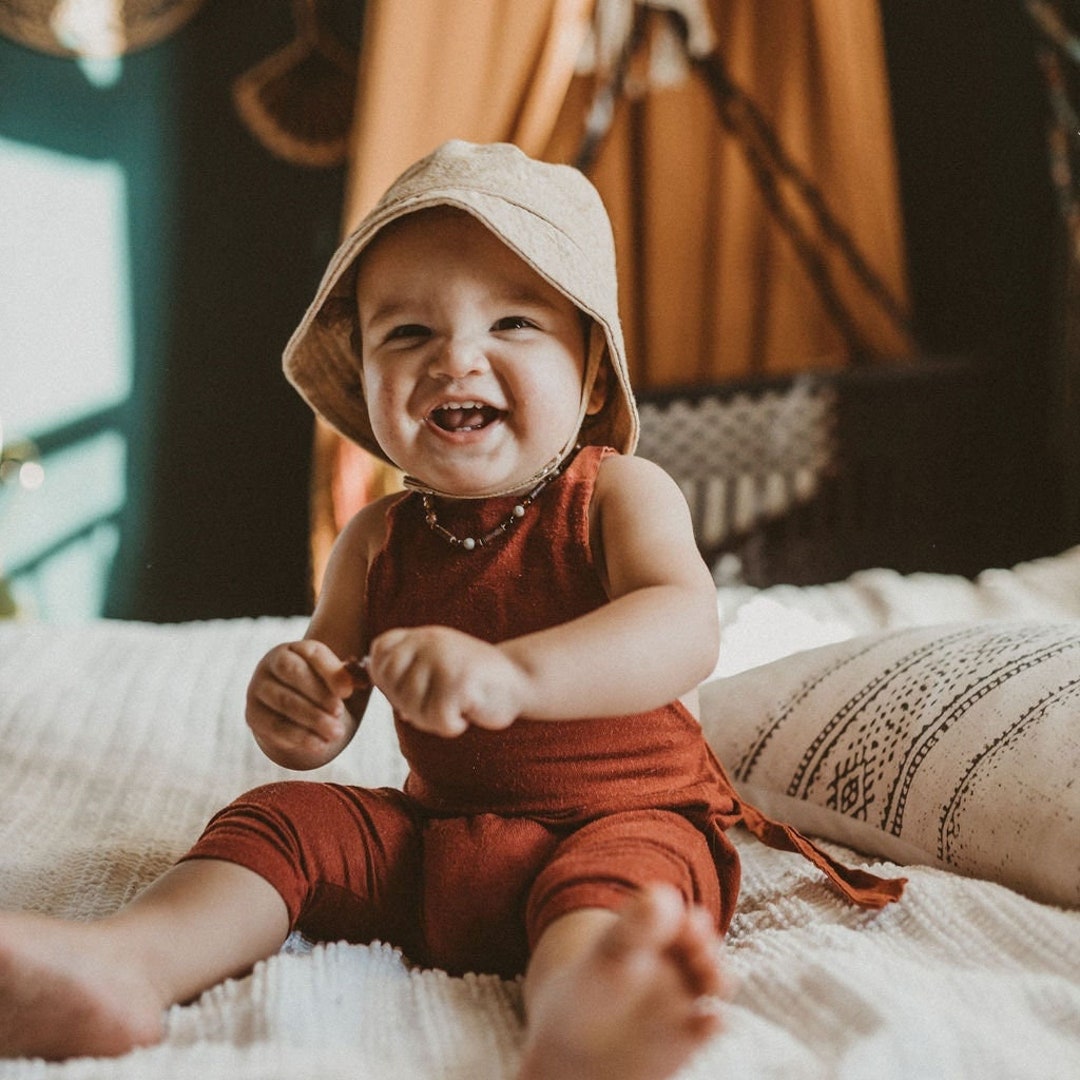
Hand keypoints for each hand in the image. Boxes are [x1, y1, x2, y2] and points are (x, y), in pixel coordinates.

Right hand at [246, 640, 358, 768]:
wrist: (287, 709)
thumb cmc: (319, 687)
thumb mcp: (334, 677)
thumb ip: (350, 676)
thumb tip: (363, 682)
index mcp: (295, 649)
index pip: (312, 652)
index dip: (331, 671)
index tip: (349, 692)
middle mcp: (271, 664)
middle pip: (293, 674)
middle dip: (319, 695)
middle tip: (340, 713)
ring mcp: (258, 689)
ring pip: (284, 702)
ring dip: (312, 719)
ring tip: (337, 733)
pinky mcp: (253, 715)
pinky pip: (274, 727)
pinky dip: (299, 737)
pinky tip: (320, 745)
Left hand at [367, 625, 527, 736]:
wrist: (522, 679)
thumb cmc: (475, 680)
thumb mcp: (435, 664)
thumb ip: (405, 672)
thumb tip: (365, 685)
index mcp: (421, 635)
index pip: (379, 655)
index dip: (388, 679)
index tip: (414, 688)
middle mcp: (429, 642)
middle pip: (391, 685)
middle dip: (410, 704)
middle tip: (439, 701)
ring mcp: (443, 660)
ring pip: (412, 707)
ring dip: (434, 718)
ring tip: (458, 703)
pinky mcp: (458, 682)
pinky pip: (437, 719)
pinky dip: (452, 725)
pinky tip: (469, 710)